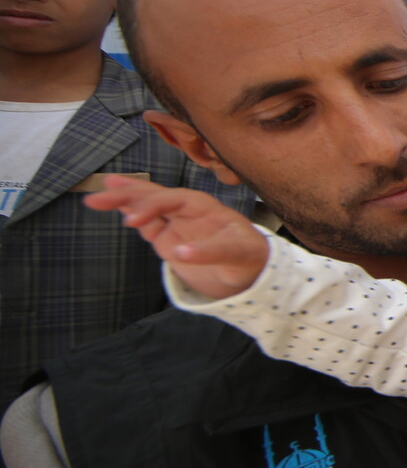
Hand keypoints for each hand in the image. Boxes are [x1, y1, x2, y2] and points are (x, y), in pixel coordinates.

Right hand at [83, 175, 265, 299]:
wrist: (250, 271)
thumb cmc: (248, 256)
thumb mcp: (237, 254)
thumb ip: (211, 252)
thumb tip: (180, 253)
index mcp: (203, 206)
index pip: (172, 199)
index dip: (150, 207)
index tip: (131, 222)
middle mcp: (186, 210)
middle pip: (153, 197)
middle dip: (126, 197)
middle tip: (96, 198)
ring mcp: (175, 223)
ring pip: (145, 207)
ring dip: (122, 202)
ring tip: (95, 199)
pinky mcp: (168, 238)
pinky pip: (146, 223)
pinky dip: (131, 215)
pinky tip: (116, 208)